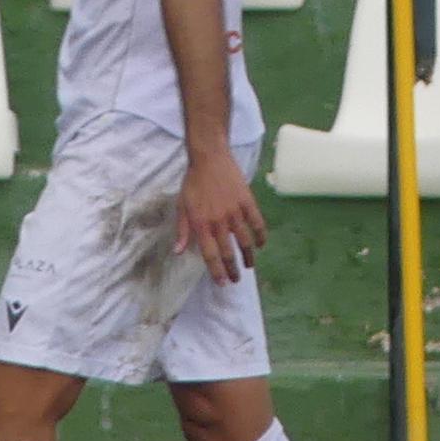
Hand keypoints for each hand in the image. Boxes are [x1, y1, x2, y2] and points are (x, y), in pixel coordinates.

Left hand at [179, 140, 265, 286]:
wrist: (209, 157)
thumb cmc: (193, 182)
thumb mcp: (182, 205)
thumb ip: (182, 229)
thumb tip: (178, 251)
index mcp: (201, 224)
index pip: (210, 254)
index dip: (217, 271)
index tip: (223, 283)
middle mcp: (219, 221)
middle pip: (228, 252)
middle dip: (233, 269)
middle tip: (237, 279)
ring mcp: (235, 212)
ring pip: (245, 241)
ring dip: (248, 256)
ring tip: (250, 265)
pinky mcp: (247, 202)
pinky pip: (257, 223)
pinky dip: (260, 236)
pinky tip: (261, 244)